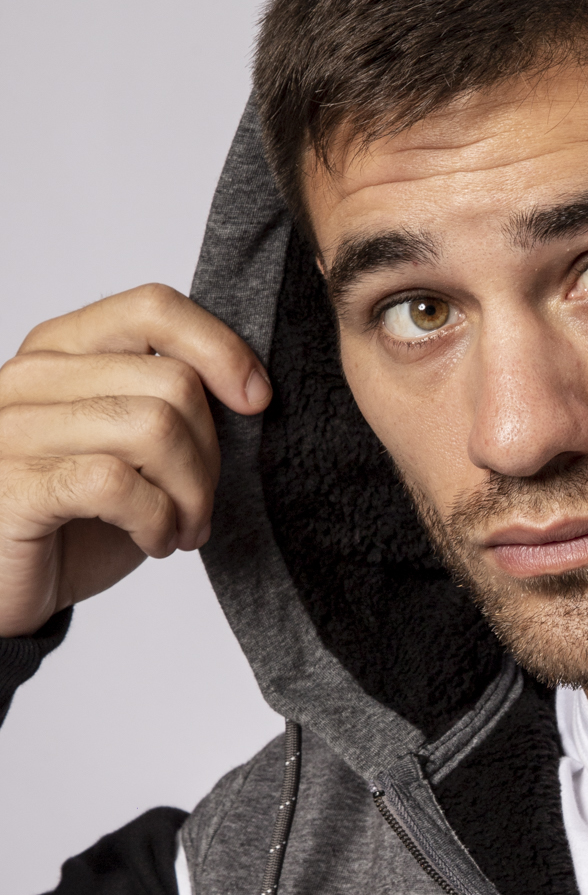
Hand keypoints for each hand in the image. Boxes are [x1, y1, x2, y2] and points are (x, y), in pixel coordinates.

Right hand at [0, 285, 269, 637]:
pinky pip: (117, 483)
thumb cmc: (74, 518)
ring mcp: (17, 428)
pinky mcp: (16, 487)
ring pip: (154, 428)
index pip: (153, 309)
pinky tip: (152, 541)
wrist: (7, 585)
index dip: (221, 349)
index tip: (256, 400)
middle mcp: (32, 376)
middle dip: (211, 456)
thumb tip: (251, 390)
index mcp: (62, 349)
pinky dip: (156, 521)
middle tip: (199, 506)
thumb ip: (167, 405)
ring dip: (190, 495)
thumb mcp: (128, 448)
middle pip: (173, 382)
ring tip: (181, 529)